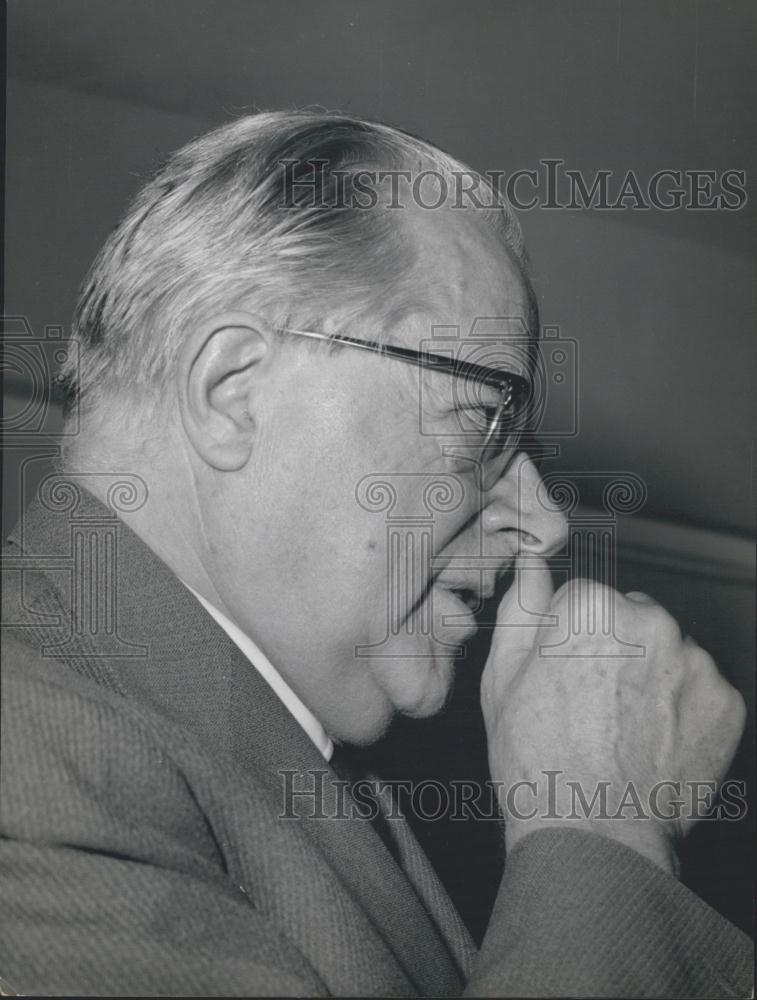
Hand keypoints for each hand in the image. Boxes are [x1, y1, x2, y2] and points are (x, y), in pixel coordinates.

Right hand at [481, 557, 745, 873]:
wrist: (594, 835)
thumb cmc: (537, 757)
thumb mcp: (502, 677)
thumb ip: (520, 608)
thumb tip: (531, 564)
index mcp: (591, 606)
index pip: (583, 598)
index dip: (567, 638)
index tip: (562, 676)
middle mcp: (650, 620)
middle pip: (632, 617)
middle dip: (616, 648)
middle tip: (594, 705)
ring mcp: (694, 660)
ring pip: (669, 652)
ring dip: (652, 676)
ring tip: (625, 729)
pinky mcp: (726, 700)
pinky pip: (700, 689)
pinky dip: (683, 710)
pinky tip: (654, 742)